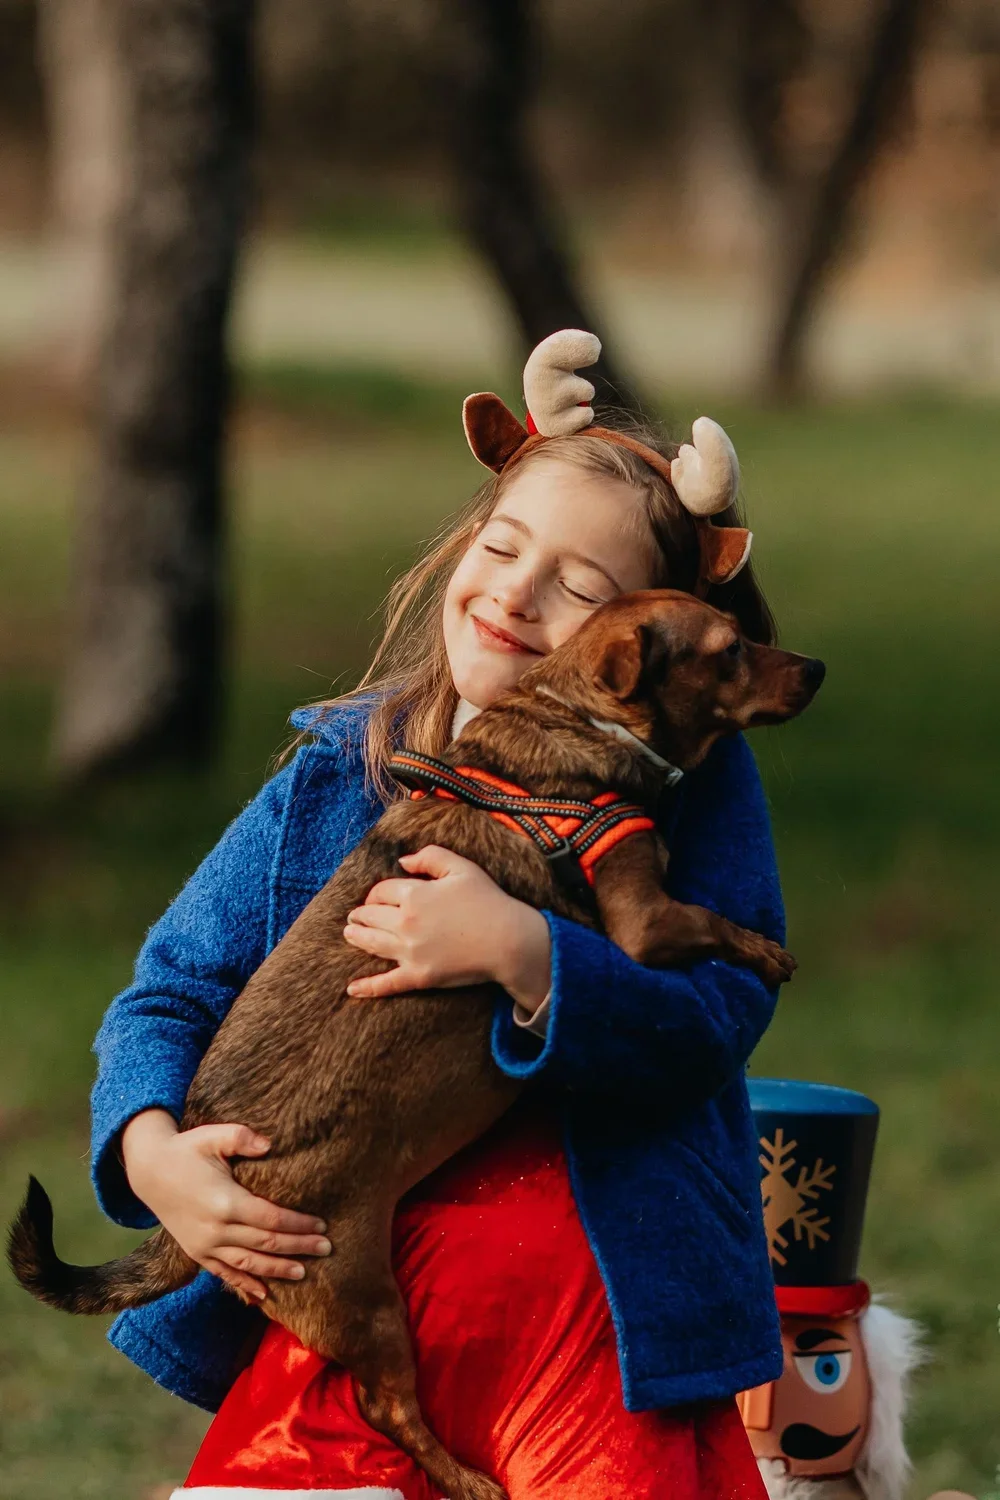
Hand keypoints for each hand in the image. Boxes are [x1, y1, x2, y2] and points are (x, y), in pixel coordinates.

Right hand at [121, 1108, 331, 1301]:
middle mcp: (215, 1230)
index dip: (298, 1225)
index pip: (272, 1219)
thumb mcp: (213, 1135)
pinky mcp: (196, 1253)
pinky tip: (264, 1294)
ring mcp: (204, 1245)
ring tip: (304, 1272)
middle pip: (266, 1244)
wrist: (149, 1171)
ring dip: (277, 1270)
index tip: (321, 1225)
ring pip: (248, 1264)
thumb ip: (242, 1138)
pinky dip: (245, 1284)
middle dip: (298, 1248)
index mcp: (225, 1202)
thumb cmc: (187, 1149)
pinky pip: (225, 1274)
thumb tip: (269, 1144)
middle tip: (327, 1249)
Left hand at [343, 844, 550, 1009]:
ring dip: (357, 937)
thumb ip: (430, 856)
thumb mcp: (461, 867)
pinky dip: (368, 987)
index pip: (382, 891)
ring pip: (372, 943)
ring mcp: (410, 952)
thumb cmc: (488, 901)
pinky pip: (387, 983)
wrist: (508, 941)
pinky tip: (352, 989)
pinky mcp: (419, 976)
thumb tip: (403, 862)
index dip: (376, 892)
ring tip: (349, 934)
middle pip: (371, 915)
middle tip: (355, 915)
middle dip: (361, 914)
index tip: (376, 896)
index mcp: (414, 894)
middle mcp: (406, 922)